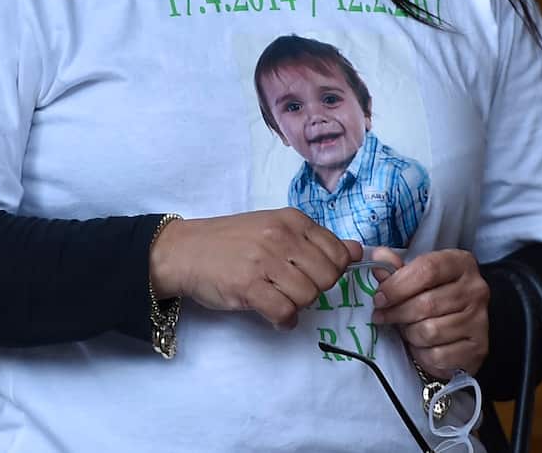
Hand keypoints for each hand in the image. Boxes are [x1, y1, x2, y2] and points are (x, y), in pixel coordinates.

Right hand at [150, 208, 362, 329]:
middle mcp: (281, 237)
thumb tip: (357, 251)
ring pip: (308, 296)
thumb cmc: (231, 241)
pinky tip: (275, 315)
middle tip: (294, 288)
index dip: (332, 270)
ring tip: (280, 299)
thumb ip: (315, 240)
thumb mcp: (275, 227)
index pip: (339, 252)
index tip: (313, 274)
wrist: (184, 250)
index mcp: (292, 220)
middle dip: (316, 290)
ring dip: (298, 305)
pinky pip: (285, 312)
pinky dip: (285, 321)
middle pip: (328, 277)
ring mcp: (265, 262)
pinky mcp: (249, 287)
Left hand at [370, 247, 489, 378]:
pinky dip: (422, 354)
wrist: (463, 327)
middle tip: (383, 317)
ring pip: (430, 332)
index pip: (427, 269)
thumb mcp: (418, 277)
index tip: (379, 297)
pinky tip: (421, 346)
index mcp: (461, 264)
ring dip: (409, 334)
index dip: (397, 285)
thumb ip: (396, 269)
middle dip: (397, 313)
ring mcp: (480, 320)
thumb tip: (378, 257)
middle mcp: (476, 290)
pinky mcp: (478, 348)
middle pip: (427, 303)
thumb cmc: (435, 296)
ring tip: (406, 329)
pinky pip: (438, 355)